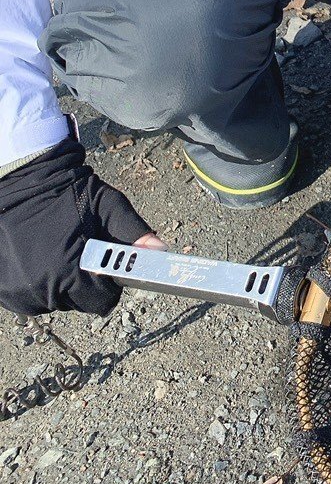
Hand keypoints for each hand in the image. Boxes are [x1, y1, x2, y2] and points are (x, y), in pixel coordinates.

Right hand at [0, 137, 159, 315]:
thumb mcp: (108, 206)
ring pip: (54, 301)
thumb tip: (162, 251)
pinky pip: (31, 297)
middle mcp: (42, 290)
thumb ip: (134, 232)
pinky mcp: (4, 292)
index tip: (106, 264)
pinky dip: (39, 282)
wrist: (22, 181)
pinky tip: (40, 256)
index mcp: (70, 273)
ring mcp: (20, 293)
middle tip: (81, 250)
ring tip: (59, 249)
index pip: (102, 302)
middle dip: (86, 282)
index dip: (110, 283)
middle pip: (78, 303)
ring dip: (61, 284)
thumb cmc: (68, 192)